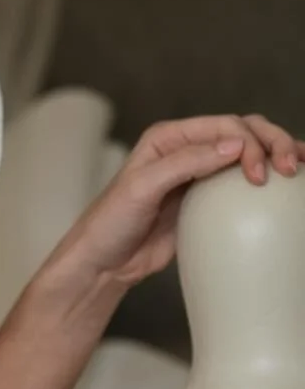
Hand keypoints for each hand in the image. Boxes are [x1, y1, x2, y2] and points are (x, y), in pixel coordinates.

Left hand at [65, 113, 304, 293]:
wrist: (104, 262)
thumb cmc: (110, 223)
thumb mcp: (141, 189)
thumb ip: (185, 164)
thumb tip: (234, 146)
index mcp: (169, 138)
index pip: (224, 126)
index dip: (248, 142)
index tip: (258, 172)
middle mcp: (187, 149)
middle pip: (243, 131)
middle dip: (271, 143)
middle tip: (288, 168)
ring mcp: (201, 174)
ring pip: (250, 151)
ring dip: (277, 153)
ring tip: (299, 166)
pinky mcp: (209, 200)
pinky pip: (243, 181)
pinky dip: (267, 176)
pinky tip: (290, 181)